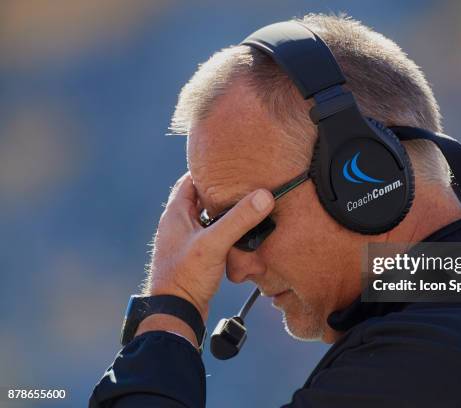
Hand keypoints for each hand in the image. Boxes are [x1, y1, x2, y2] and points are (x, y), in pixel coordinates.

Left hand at [136, 172, 273, 344]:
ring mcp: (186, 241)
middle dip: (221, 191)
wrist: (176, 312)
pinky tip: (241, 236)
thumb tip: (264, 196)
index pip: (190, 180)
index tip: (229, 164)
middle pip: (201, 198)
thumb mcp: (215, 244)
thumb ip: (239, 219)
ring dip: (224, 213)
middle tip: (244, 183)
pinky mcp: (194, 257)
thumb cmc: (186, 276)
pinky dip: (224, 232)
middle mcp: (178, 224)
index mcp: (176, 214)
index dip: (209, 170)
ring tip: (247, 206)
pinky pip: (211, 236)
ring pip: (208, 218)